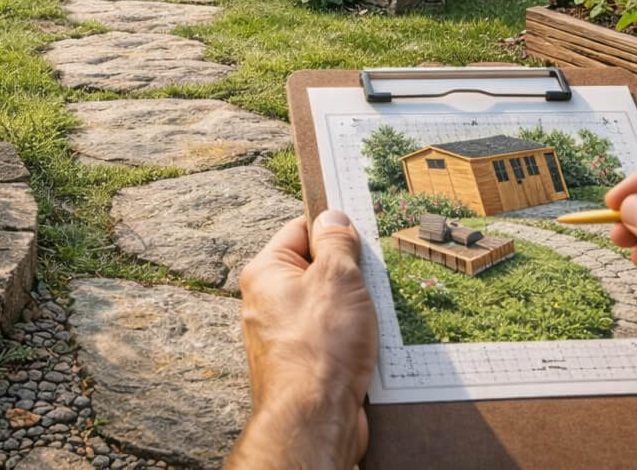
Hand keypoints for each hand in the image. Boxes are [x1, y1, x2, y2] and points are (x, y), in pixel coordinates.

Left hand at [226, 210, 378, 469]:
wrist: (315, 419)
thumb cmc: (320, 347)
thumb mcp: (337, 277)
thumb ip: (337, 242)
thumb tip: (333, 217)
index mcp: (266, 273)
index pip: (300, 231)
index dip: (331, 229)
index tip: (359, 232)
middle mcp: (267, 302)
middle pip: (317, 270)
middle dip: (349, 274)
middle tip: (370, 280)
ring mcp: (284, 335)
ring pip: (329, 307)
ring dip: (356, 310)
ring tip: (370, 319)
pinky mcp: (303, 364)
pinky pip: (333, 338)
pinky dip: (353, 339)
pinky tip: (369, 347)